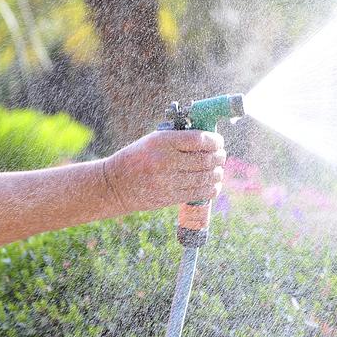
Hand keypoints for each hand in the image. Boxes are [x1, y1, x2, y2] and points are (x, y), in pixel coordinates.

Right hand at [102, 130, 225, 213]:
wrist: (115, 185)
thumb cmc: (138, 158)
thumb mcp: (153, 141)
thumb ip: (179, 139)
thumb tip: (209, 140)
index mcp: (162, 141)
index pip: (199, 139)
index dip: (215, 140)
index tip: (219, 142)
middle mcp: (166, 160)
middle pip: (206, 159)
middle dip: (219, 157)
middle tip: (221, 156)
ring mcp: (168, 181)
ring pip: (205, 177)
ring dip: (217, 173)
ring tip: (218, 170)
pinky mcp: (169, 197)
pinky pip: (199, 193)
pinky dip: (212, 188)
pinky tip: (214, 184)